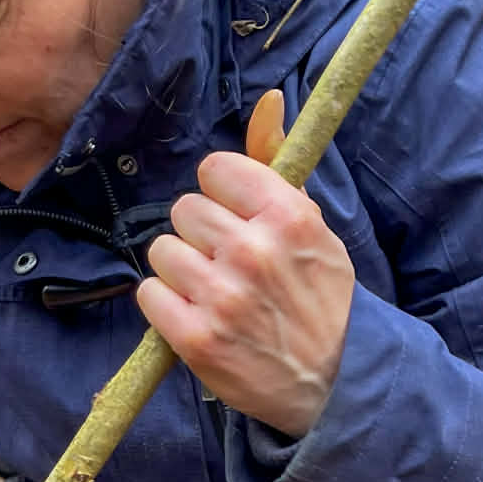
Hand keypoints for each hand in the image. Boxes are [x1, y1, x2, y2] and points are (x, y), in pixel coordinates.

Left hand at [136, 152, 354, 437]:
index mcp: (288, 217)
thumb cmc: (319, 297)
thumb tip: (270, 99)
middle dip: (201, 236)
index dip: (221, 195)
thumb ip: (277, 165)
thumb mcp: (311, 226)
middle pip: (184, 210)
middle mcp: (254, 252)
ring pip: (162, 250)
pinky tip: (197, 317)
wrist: (334, 382)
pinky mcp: (196, 338)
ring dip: (180, 270)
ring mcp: (223, 297)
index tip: (237, 219)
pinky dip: (166, 306)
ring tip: (214, 292)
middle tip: (229, 265)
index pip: (214, 170)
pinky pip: (148, 293)